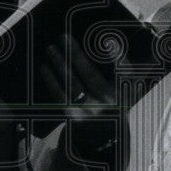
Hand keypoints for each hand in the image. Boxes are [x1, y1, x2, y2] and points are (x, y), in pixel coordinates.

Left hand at [39, 33, 126, 153]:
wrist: (103, 133)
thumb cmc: (113, 100)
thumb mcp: (126, 87)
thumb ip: (123, 67)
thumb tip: (112, 42)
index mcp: (124, 92)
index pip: (122, 72)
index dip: (117, 57)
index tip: (108, 41)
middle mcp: (108, 103)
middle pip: (90, 75)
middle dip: (75, 54)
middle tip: (63, 37)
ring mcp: (90, 111)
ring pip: (72, 84)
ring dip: (59, 65)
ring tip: (50, 49)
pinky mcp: (75, 117)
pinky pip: (61, 96)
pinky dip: (51, 81)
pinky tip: (45, 68)